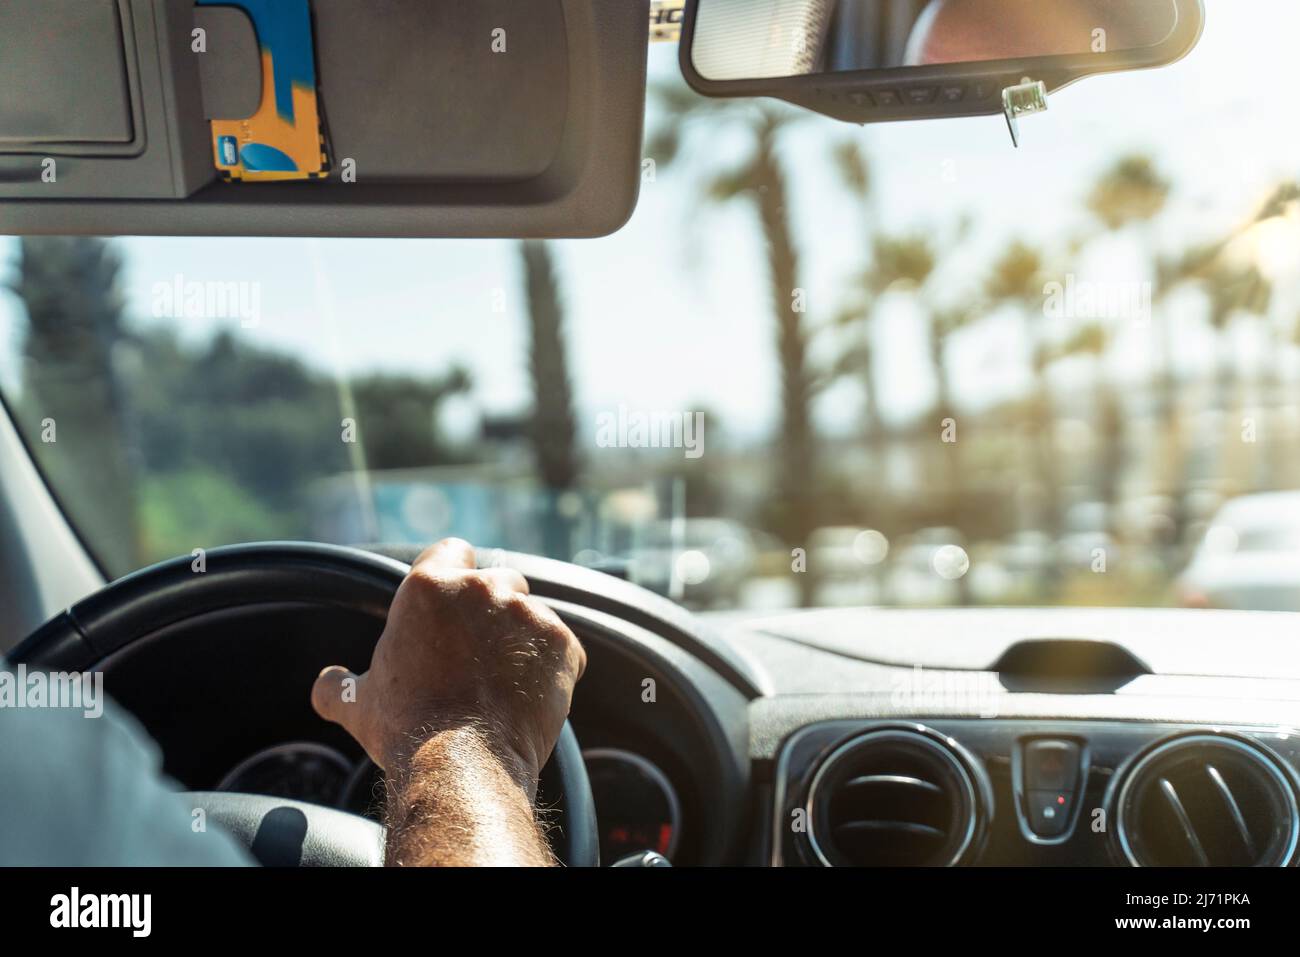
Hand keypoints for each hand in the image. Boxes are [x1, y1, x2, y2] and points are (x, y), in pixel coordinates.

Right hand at [310, 538, 585, 796]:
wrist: (462, 763)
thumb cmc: (407, 728)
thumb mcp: (358, 705)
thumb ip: (338, 685)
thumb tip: (327, 685)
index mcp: (430, 585)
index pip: (451, 551)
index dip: (453, 575)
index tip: (452, 606)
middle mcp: (482, 588)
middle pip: (498, 579)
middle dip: (491, 609)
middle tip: (477, 652)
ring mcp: (527, 614)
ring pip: (532, 613)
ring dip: (521, 638)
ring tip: (503, 680)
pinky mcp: (562, 643)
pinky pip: (563, 646)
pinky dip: (552, 666)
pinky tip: (529, 694)